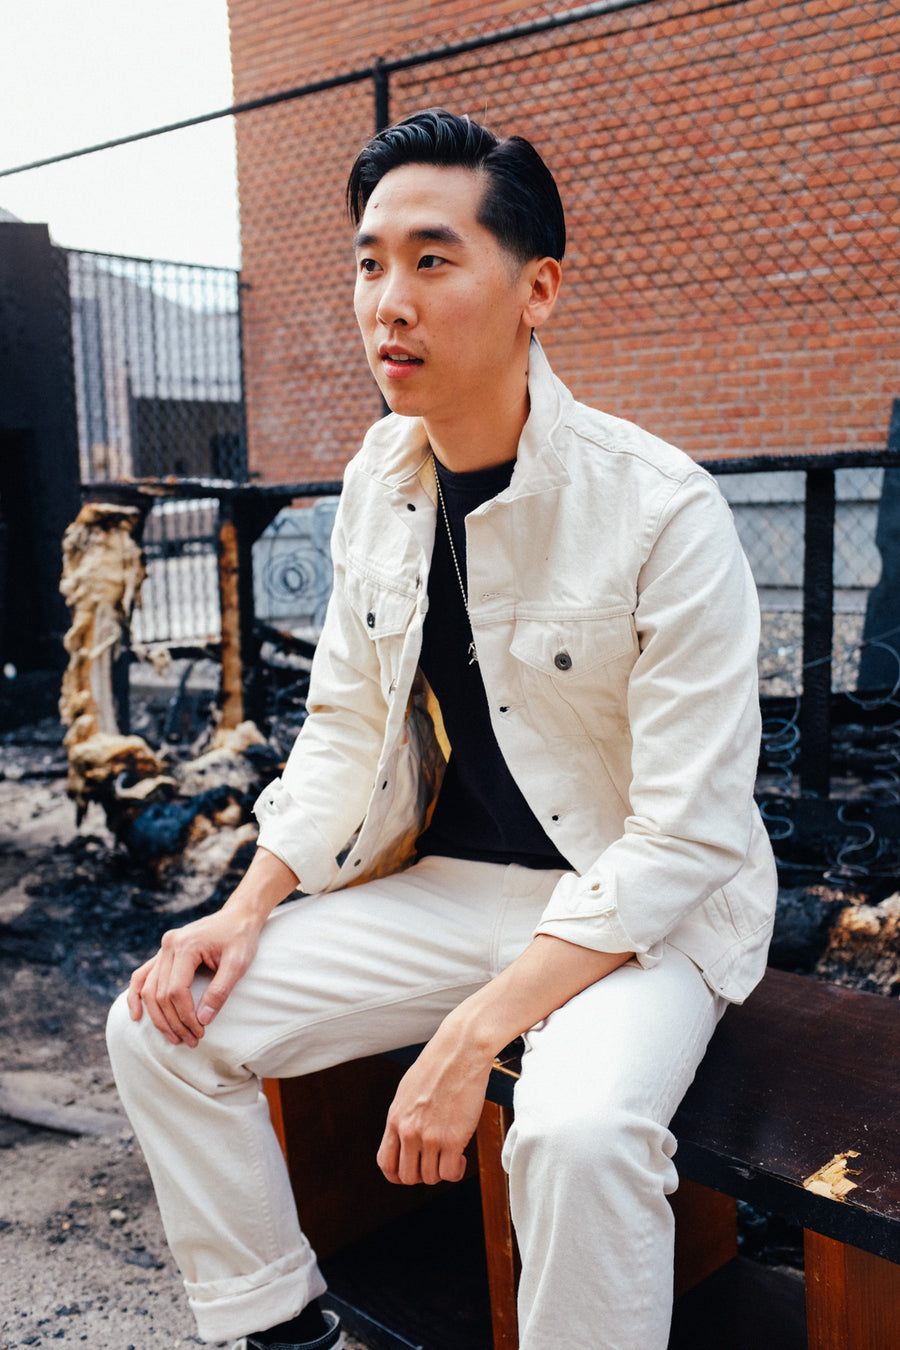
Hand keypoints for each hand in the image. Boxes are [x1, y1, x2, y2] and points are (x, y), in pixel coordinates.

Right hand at [126, 907, 261, 1046]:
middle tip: (190, 1041)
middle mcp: (169, 945)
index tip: (199, 1032)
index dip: (185, 1016)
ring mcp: (163, 948)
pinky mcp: (163, 952)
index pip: (176, 990)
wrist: (238, 916)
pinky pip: (142, 976)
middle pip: (160, 993)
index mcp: (186, 945)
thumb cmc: (241, 938)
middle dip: (173, 1022)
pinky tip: (136, 1015)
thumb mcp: (238, 964)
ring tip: (173, 1038)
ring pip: (148, 989)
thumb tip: (203, 1020)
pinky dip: (136, 996)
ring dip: (158, 1017)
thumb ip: (220, 991)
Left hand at [377, 1027, 493, 1185]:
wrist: (460, 1050)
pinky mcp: (453, 1138)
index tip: (412, 1169)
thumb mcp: (408, 1092)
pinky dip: (456, 1170)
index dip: (398, 1174)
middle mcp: (408, 1131)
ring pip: (430, 1178)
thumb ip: (404, 1118)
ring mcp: (430, 1137)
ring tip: (450, 1155)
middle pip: (408, 1176)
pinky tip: (461, 1156)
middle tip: (435, 1161)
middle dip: (422, 1173)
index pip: (386, 1164)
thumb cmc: (438, 1066)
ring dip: (441, 1171)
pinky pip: (450, 1173)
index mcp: (395, 1119)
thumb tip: (405, 1139)